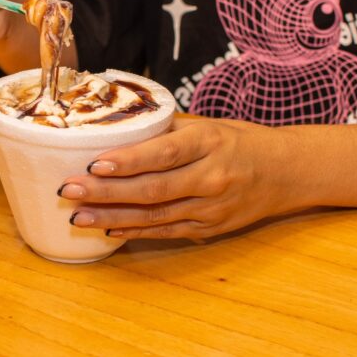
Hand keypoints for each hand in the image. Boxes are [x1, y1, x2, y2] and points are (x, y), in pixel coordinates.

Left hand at [58, 119, 295, 238]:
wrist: (287, 172)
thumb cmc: (241, 141)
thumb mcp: (209, 125)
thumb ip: (168, 131)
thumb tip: (118, 131)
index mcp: (209, 143)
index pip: (163, 154)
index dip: (127, 161)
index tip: (93, 163)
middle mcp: (211, 177)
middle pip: (152, 189)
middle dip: (106, 191)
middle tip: (69, 190)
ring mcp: (211, 208)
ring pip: (155, 216)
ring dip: (112, 216)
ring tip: (78, 215)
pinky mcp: (211, 229)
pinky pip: (167, 232)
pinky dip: (136, 232)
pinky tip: (108, 228)